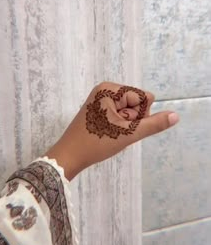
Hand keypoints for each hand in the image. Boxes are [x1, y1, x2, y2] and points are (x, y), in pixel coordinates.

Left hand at [46, 82, 178, 179]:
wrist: (69, 156)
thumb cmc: (96, 143)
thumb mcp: (128, 134)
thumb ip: (153, 124)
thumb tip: (175, 116)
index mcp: (110, 89)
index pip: (145, 98)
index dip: (140, 116)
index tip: (124, 127)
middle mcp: (105, 89)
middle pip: (137, 103)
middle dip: (132, 120)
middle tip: (116, 132)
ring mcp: (100, 99)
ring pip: (129, 111)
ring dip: (126, 125)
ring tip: (110, 134)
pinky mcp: (98, 109)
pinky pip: (119, 114)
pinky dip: (118, 125)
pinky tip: (107, 133)